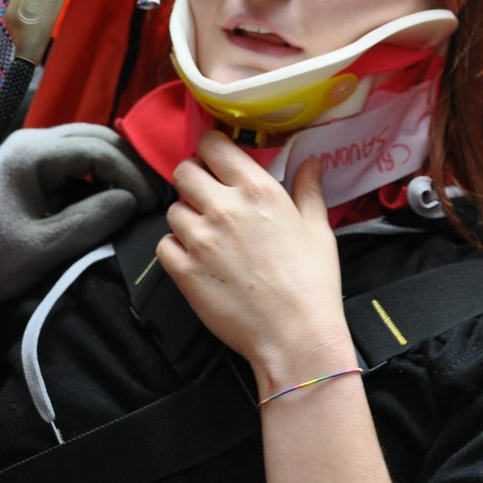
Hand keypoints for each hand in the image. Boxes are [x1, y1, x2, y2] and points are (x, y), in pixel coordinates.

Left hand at [0, 124, 164, 306]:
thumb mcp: (43, 248)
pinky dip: (97, 173)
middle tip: (154, 197)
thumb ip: (90, 221)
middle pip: (95, 137)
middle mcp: (29, 142)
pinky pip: (72, 159)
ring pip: (85, 144)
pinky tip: (113, 197)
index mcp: (30, 154)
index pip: (97, 148)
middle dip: (129, 164)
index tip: (151, 204)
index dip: (131, 173)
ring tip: (138, 197)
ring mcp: (26, 151)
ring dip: (115, 166)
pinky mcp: (26, 167)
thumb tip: (131, 201)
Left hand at [156, 132, 354, 389]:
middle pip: (183, 171)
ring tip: (207, 236)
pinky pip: (164, 244)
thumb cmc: (312, 284)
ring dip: (186, 218)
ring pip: (173, 209)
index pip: (213, 145)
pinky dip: (175, 249)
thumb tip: (311, 162)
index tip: (216, 160)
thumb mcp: (318, 230)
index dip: (211, 149)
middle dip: (193, 179)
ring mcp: (200, 239)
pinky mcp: (183, 270)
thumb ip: (309, 190)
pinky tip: (197, 260)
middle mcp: (224, 208)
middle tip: (207, 196)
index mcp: (258, 190)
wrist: (295, 337)